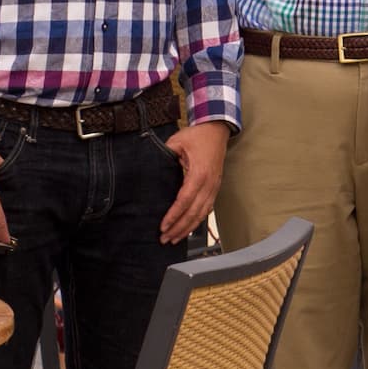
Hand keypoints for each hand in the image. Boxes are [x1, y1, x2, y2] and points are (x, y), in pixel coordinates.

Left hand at [157, 121, 230, 243]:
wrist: (217, 130)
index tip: (163, 226)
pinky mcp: (215, 187)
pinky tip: (188, 228)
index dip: (174, 215)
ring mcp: (214, 186)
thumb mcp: (177, 141)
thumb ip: (165, 155)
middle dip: (179, 227)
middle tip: (165, 239)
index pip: (185, 200)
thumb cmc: (197, 136)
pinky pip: (207, 208)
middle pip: (194, 212)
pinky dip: (198, 220)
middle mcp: (209, 183)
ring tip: (175, 238)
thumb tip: (151, 169)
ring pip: (203, 213)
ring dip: (189, 228)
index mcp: (199, 173)